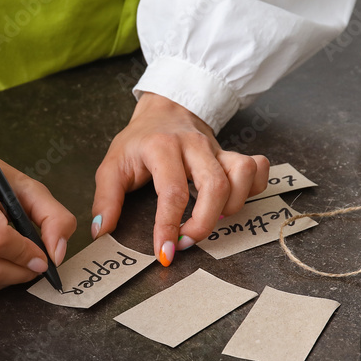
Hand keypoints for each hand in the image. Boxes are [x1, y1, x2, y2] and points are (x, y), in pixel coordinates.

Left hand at [92, 92, 268, 264]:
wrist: (165, 108)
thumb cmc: (139, 141)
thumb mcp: (112, 165)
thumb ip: (106, 199)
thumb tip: (102, 231)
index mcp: (162, 148)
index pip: (172, 192)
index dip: (169, 227)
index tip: (165, 253)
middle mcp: (194, 146)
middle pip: (215, 186)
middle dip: (204, 223)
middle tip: (187, 241)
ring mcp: (217, 149)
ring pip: (242, 175)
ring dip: (232, 206)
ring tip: (211, 219)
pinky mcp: (232, 153)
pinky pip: (258, 167)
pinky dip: (255, 187)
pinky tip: (235, 200)